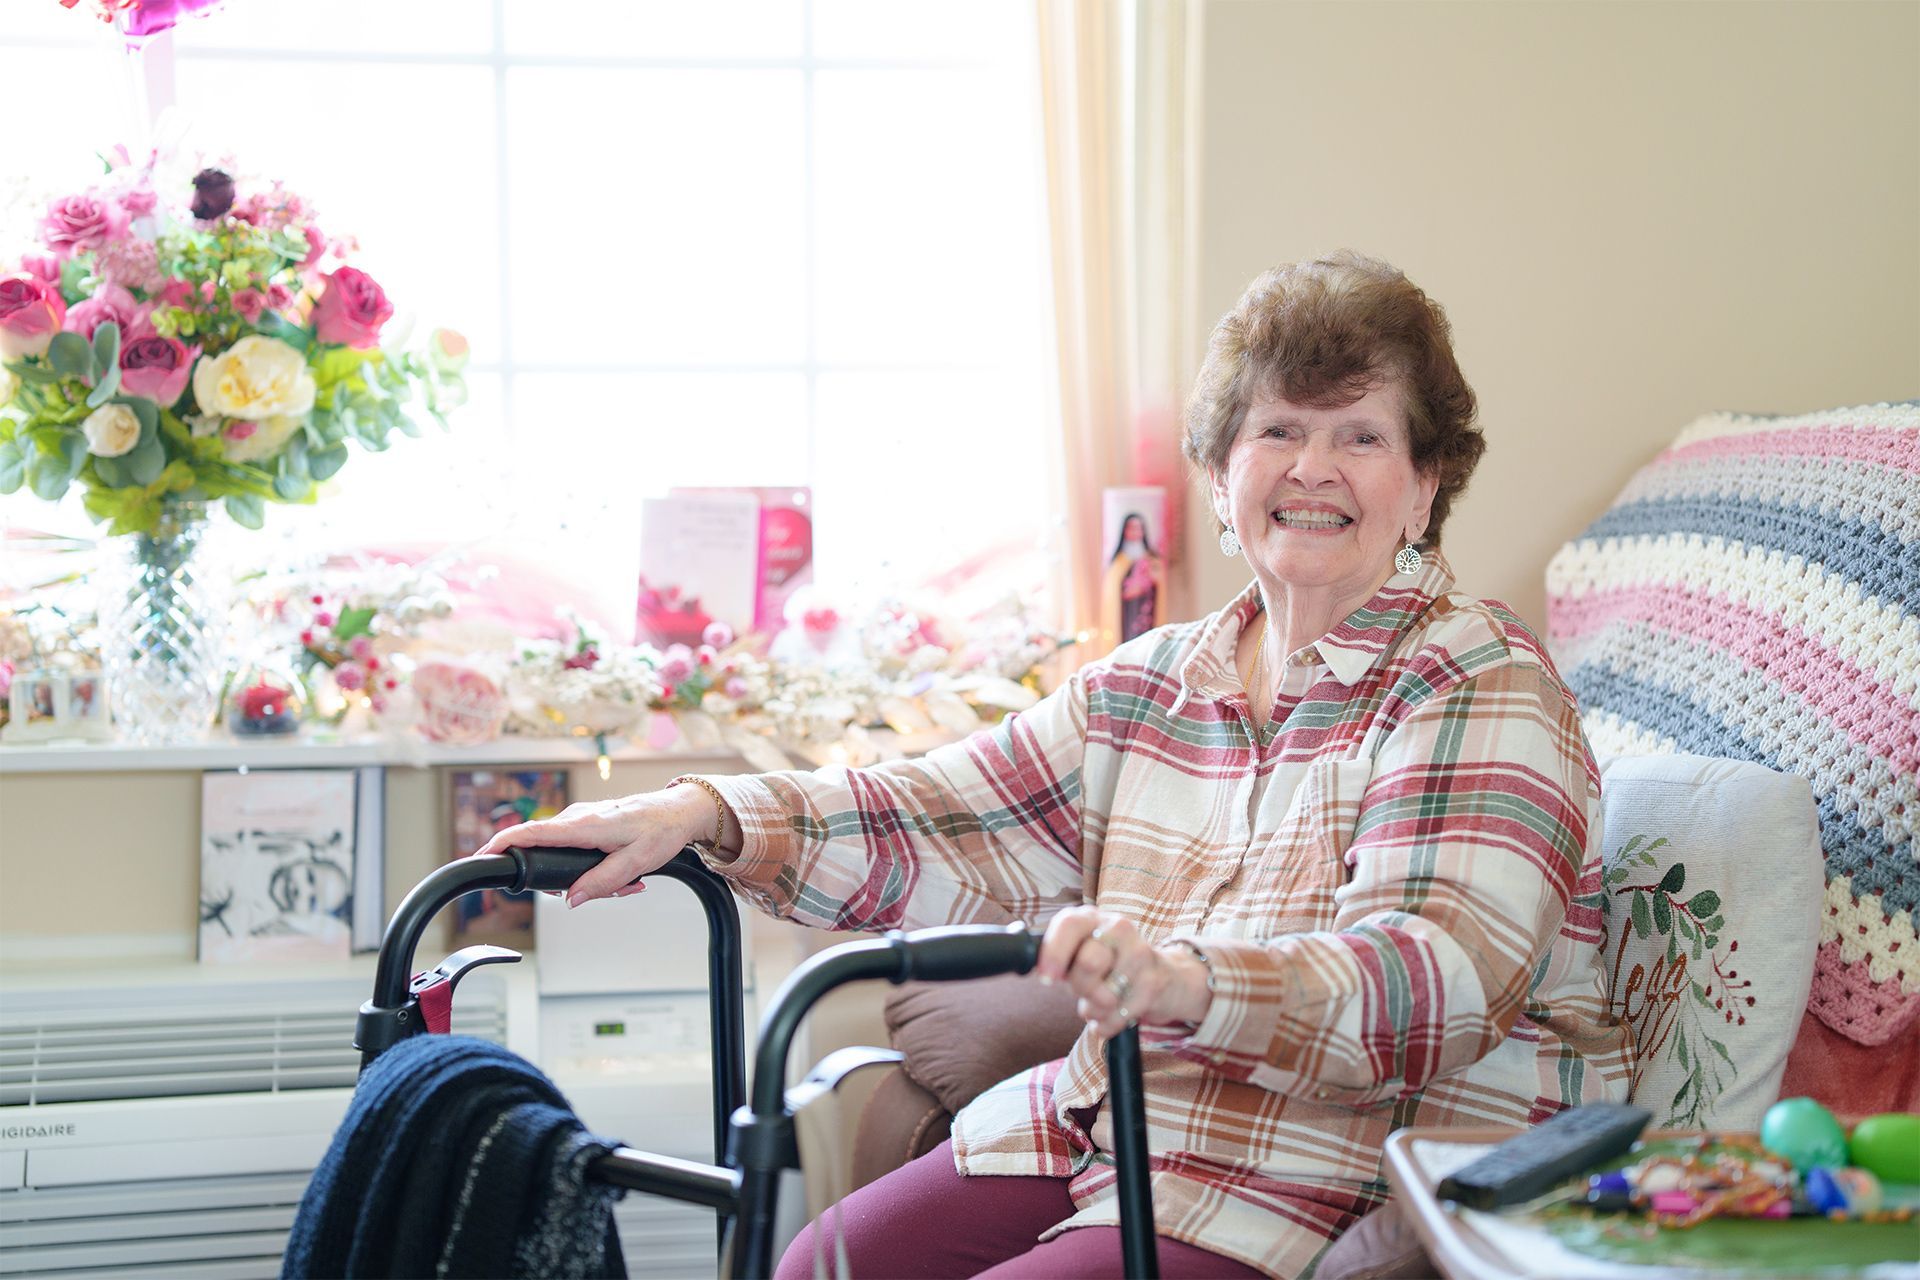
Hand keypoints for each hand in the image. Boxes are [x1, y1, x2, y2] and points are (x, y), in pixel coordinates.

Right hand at [470, 785, 715, 906]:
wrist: (679, 812)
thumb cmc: (660, 831)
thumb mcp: (635, 862)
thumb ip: (601, 883)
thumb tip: (570, 899)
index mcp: (584, 825)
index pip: (531, 832)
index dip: (501, 843)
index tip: (480, 856)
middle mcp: (577, 818)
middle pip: (544, 852)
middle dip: (563, 882)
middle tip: (608, 891)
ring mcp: (581, 820)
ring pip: (563, 856)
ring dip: (587, 878)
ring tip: (626, 883)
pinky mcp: (588, 825)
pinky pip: (575, 852)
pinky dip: (593, 869)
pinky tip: (625, 877)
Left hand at [1033, 906, 1211, 1037]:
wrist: (1163, 976)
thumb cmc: (1109, 965)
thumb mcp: (1081, 952)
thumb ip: (1058, 957)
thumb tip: (1034, 967)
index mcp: (1093, 918)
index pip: (1070, 924)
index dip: (1054, 952)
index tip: (1047, 979)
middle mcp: (1119, 928)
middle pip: (1088, 963)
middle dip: (1080, 987)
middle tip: (1083, 989)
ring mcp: (1140, 954)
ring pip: (1104, 996)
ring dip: (1094, 1010)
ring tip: (1100, 1002)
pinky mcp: (1154, 983)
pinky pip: (1117, 1017)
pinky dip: (1108, 1024)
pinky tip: (1113, 1014)